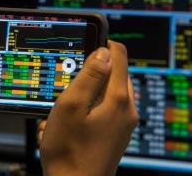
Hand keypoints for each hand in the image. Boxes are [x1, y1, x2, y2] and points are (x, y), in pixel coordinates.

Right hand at [39, 41, 137, 175]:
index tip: (88, 41)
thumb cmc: (70, 150)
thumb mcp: (71, 105)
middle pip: (114, 73)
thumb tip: (104, 52)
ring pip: (107, 92)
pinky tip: (69, 123)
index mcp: (117, 99)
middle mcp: (126, 110)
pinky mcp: (116, 134)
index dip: (103, 43)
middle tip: (69, 84)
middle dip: (91, 73)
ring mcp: (123, 123)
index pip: (119, 55)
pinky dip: (87, 109)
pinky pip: (104, 109)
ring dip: (86, 93)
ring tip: (64, 109)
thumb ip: (89, 75)